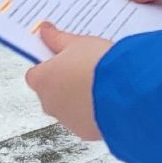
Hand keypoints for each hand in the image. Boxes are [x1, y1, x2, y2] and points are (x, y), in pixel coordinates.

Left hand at [26, 26, 112, 140]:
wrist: (126, 92)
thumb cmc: (99, 66)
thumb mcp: (78, 43)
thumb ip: (57, 38)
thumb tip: (44, 31)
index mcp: (42, 80)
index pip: (35, 72)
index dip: (48, 64)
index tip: (61, 56)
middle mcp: (49, 104)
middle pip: (51, 91)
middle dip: (65, 81)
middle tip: (84, 67)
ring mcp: (67, 120)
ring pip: (68, 107)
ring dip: (79, 97)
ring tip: (100, 82)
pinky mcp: (85, 132)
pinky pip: (86, 119)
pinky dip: (93, 111)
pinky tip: (108, 98)